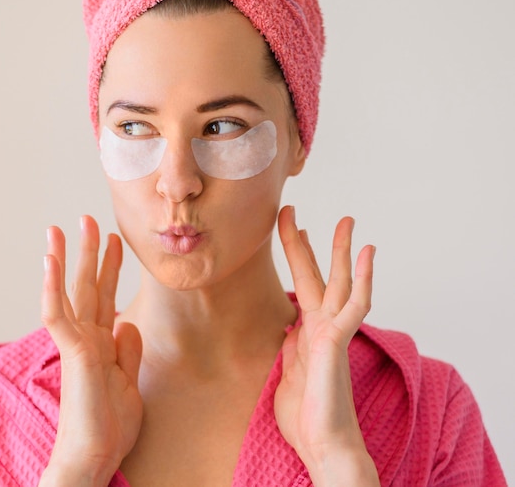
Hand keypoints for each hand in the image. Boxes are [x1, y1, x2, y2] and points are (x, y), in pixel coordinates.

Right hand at [39, 216, 142, 486]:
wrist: (94, 460)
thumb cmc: (107, 426)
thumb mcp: (129, 383)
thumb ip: (128, 352)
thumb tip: (127, 322)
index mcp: (102, 343)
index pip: (105, 295)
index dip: (109, 267)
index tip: (116, 241)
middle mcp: (87, 338)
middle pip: (87, 285)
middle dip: (89, 252)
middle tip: (89, 220)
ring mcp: (78, 343)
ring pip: (69, 292)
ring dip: (65, 259)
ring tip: (61, 229)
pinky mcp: (72, 353)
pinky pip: (58, 314)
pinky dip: (53, 286)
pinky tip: (50, 261)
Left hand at [274, 207, 378, 485]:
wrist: (322, 444)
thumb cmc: (306, 413)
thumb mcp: (288, 369)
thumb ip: (292, 345)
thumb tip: (288, 328)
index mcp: (307, 329)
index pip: (303, 281)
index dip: (296, 253)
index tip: (292, 226)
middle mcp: (322, 324)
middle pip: (318, 274)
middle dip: (308, 242)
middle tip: (295, 211)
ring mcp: (332, 331)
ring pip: (340, 282)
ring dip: (343, 251)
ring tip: (347, 221)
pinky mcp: (336, 341)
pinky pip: (354, 305)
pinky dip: (363, 279)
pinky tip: (368, 255)